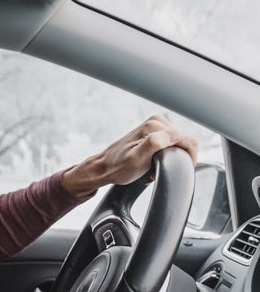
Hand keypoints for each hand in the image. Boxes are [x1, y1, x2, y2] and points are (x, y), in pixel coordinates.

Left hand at [62, 115, 198, 197]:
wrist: (104, 167)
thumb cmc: (118, 167)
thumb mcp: (137, 159)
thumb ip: (155, 144)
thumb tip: (174, 134)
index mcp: (154, 126)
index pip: (188, 140)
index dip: (186, 158)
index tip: (173, 169)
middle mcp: (156, 121)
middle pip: (184, 141)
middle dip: (176, 158)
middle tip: (157, 170)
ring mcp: (155, 125)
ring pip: (179, 143)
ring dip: (171, 157)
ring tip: (153, 167)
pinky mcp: (154, 131)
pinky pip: (171, 143)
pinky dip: (166, 155)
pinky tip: (153, 162)